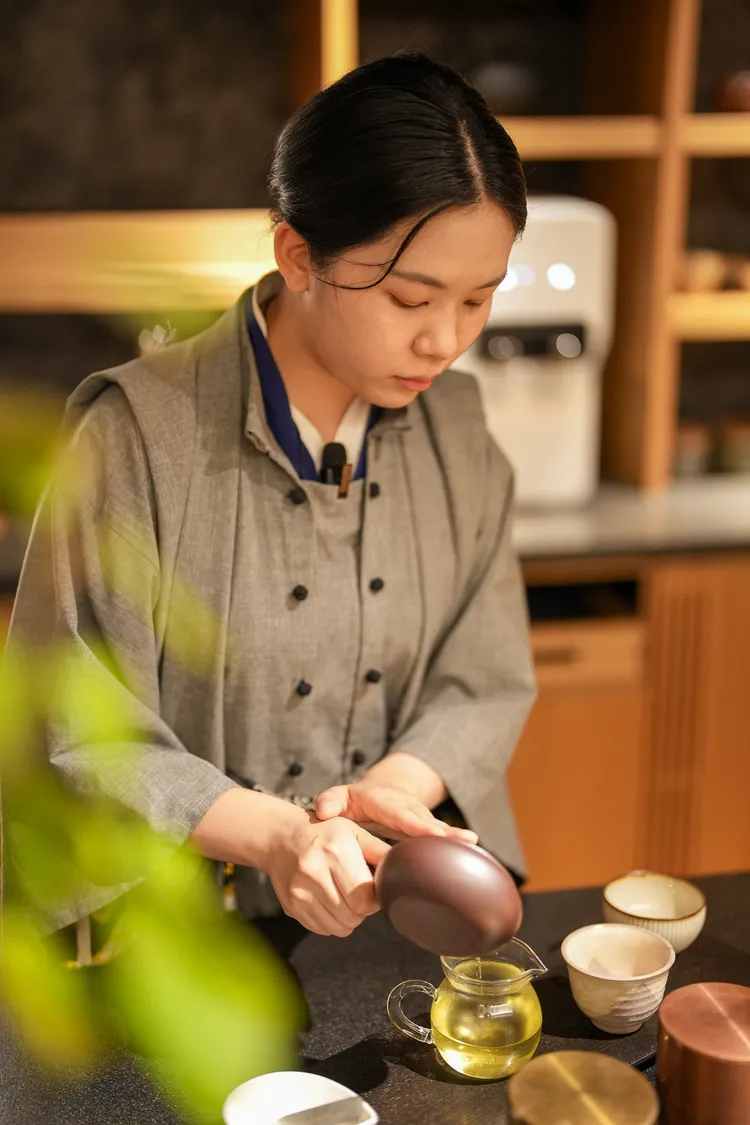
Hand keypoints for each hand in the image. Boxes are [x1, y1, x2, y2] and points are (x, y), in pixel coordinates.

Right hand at [264, 805, 390, 937]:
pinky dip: (331, 920)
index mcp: (336, 851)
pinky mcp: (291, 907)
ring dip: (348, 917)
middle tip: (358, 891)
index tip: (372, 888)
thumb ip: (380, 851)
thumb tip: (406, 866)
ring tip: (343, 895)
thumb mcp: (354, 831)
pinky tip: (328, 900)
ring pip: (340, 928)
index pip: (365, 898)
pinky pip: (323, 929)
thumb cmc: (324, 832)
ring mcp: (300, 892)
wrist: (280, 837)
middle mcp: (314, 872)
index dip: (374, 898)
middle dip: (362, 909)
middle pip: (354, 916)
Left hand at [314, 783, 478, 844]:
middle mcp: (405, 807)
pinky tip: (472, 848)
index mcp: (382, 801)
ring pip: (436, 827)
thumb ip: (331, 801)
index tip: (428, 831)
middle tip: (458, 839)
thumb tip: (323, 810)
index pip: (397, 813)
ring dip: (452, 835)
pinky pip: (441, 836)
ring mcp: (418, 817)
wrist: (379, 792)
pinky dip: (455, 842)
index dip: (413, 823)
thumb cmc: (355, 802)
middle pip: (422, 819)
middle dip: (438, 830)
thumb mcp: (340, 797)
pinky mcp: (426, 828)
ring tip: (471, 842)